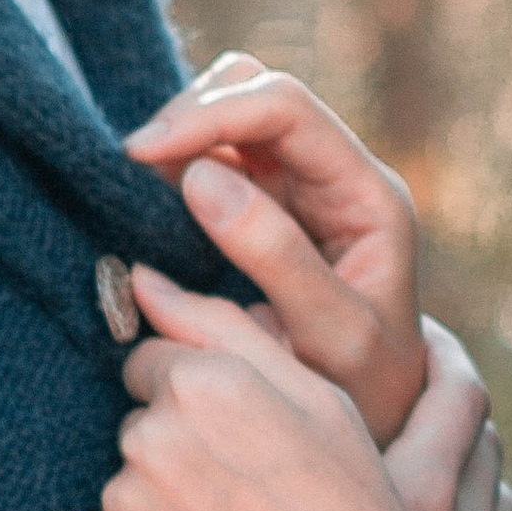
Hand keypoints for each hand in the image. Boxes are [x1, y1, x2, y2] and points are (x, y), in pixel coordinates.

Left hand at [85, 267, 498, 510]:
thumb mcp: (322, 406)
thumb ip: (226, 328)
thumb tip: (142, 280)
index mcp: (205, 383)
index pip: (155, 361)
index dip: (207, 401)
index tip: (248, 445)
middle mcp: (151, 437)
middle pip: (141, 422)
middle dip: (183, 451)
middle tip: (253, 505)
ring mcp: (123, 508)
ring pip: (129, 485)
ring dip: (166, 508)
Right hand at [126, 57, 424, 441]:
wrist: (378, 420)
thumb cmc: (365, 390)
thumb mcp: (330, 337)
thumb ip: (274, 256)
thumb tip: (201, 175)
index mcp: (368, 194)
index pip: (287, 107)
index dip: (211, 113)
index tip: (142, 152)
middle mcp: (338, 176)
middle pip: (257, 89)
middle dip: (191, 113)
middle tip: (132, 167)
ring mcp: (303, 188)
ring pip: (232, 111)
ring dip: (181, 134)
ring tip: (138, 185)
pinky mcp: (269, 208)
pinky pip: (216, 155)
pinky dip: (177, 163)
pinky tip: (149, 199)